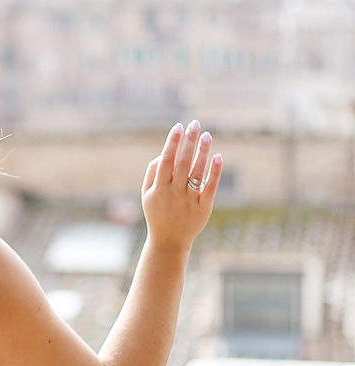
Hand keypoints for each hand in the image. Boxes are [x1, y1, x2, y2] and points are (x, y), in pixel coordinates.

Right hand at [141, 120, 221, 251]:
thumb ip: (152, 172)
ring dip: (202, 152)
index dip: (172, 142)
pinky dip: (214, 172)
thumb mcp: (146, 194)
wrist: (169, 241)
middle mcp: (173, 193)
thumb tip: (164, 152)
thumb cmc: (157, 213)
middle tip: (195, 123)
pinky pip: (210, 187)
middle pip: (182, 162)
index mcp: (158, 188)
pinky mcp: (203, 208)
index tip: (178, 126)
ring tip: (207, 135)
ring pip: (197, 172)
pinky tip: (218, 156)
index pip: (166, 160)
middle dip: (189, 141)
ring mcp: (189, 200)